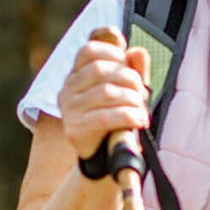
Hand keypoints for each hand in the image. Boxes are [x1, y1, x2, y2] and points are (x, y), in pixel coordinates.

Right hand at [60, 28, 151, 162]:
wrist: (104, 159)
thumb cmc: (116, 120)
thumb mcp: (126, 91)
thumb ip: (133, 70)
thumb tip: (138, 52)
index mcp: (76, 76)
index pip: (88, 51)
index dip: (112, 51)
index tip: (128, 63)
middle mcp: (67, 90)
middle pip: (100, 69)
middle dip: (129, 78)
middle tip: (141, 93)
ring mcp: (68, 110)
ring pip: (106, 92)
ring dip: (132, 99)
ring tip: (141, 109)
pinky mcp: (74, 130)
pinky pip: (105, 117)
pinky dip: (128, 116)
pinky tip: (139, 120)